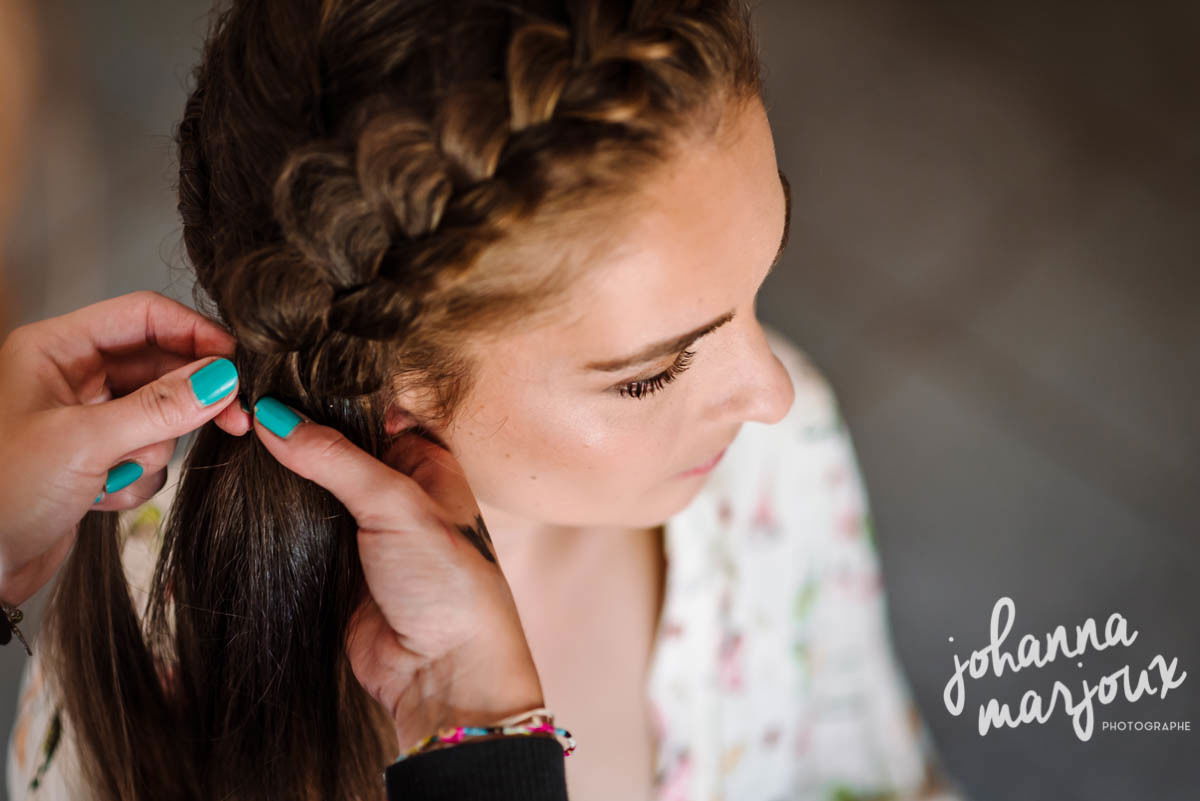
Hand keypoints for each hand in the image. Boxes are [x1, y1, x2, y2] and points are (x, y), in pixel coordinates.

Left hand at [0, 290, 251, 604]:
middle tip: (234, 420)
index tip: (238, 362)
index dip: (195, 333)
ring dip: (153, 448)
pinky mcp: (96, 457)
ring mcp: (85, 418)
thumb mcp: (85, 444)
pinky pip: (149, 453)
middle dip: (190, 398)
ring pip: (160, 414)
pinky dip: (137, 476)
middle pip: (160, 365)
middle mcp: (70, 376)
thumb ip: (161, 407)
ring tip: (117, 473)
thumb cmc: (0, 496)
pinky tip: (101, 496)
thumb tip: (222, 378)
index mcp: (54, 349)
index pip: (143, 316)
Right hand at [250, 397, 544, 749]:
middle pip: (334, 444)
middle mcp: (395, 486)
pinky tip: (237, 491)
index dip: (325, 392)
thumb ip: (336, 459)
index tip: (273, 373)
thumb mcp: (396, 506)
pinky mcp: (334, 563)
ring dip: (278, 472)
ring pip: (310, 485)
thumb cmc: (449, 584)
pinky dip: (271, 515)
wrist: (443, 673)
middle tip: (240, 408)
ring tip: (230, 438)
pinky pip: (295, 528)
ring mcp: (362, 525)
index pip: (369, 406)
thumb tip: (275, 419)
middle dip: (293, 431)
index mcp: (426, 458)